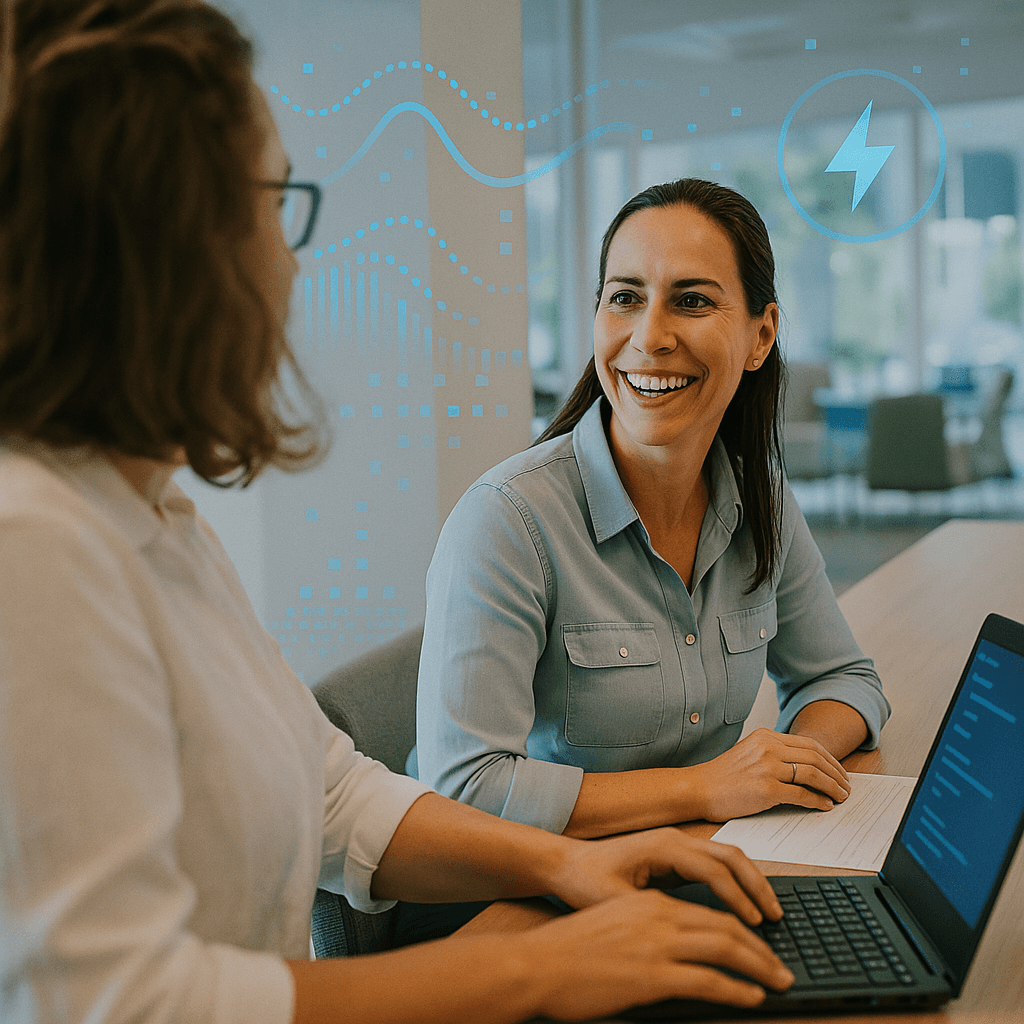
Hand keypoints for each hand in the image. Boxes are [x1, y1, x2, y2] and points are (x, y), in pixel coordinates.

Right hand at [522, 890, 793, 1021]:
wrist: (538, 964)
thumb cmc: (570, 951)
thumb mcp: (615, 926)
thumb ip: (648, 930)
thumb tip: (677, 949)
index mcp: (651, 904)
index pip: (709, 912)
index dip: (741, 929)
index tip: (759, 946)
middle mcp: (659, 917)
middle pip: (726, 926)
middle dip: (760, 948)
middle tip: (781, 967)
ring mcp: (657, 945)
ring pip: (725, 949)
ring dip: (760, 967)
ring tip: (778, 981)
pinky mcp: (653, 975)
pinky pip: (709, 981)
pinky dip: (737, 990)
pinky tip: (752, 998)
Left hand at [551, 828, 782, 926]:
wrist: (564, 864)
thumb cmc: (585, 882)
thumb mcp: (615, 902)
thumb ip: (652, 914)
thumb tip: (687, 932)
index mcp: (662, 846)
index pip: (713, 869)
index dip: (738, 898)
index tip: (755, 925)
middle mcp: (674, 840)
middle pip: (730, 856)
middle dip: (757, 886)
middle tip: (776, 917)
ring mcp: (676, 844)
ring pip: (728, 857)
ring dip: (752, 882)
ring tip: (769, 912)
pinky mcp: (675, 856)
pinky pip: (717, 864)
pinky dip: (737, 881)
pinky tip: (746, 906)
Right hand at [690, 727, 851, 820]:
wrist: (698, 789)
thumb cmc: (723, 776)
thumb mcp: (749, 752)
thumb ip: (774, 753)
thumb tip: (805, 767)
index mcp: (766, 736)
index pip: (808, 744)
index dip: (830, 759)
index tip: (839, 771)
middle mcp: (768, 748)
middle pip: (815, 758)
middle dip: (836, 773)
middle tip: (846, 786)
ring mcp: (768, 767)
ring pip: (813, 775)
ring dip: (832, 787)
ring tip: (841, 797)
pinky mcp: (766, 789)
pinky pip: (802, 795)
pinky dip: (818, 801)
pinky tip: (825, 806)